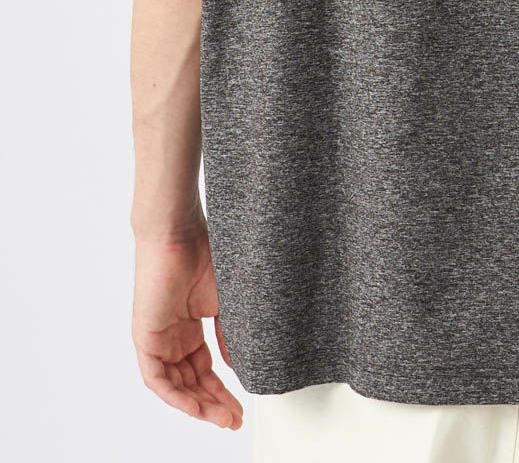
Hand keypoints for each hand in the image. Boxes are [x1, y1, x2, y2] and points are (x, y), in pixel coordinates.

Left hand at [132, 221, 243, 429]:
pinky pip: (156, 379)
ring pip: (175, 385)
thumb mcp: (226, 302)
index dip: (223, 390)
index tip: (241, 405)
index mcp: (191, 325)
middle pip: (192, 382)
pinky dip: (176, 397)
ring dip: (198, 405)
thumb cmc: (204, 253)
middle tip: (234, 419)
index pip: (205, 368)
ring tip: (222, 418)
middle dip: (214, 403)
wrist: (179, 232)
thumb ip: (230, 336)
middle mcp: (173, 336)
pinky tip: (196, 407)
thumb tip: (238, 368)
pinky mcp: (144, 338)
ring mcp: (158, 338)